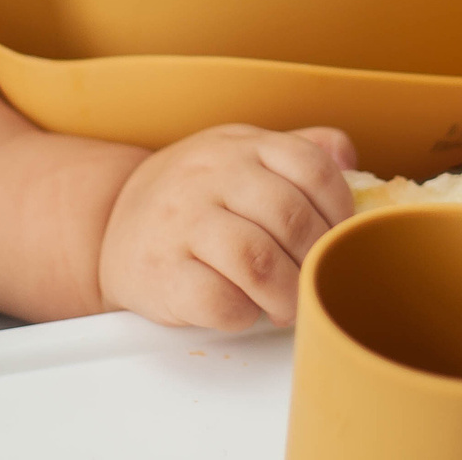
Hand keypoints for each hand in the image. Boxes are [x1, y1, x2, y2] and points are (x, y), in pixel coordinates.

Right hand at [97, 123, 358, 330]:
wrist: (111, 222)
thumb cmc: (193, 196)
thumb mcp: (241, 154)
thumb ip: (297, 152)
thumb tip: (350, 158)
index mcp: (242, 147)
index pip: (312, 167)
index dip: (338, 210)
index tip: (337, 238)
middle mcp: (212, 177)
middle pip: (289, 218)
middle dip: (314, 261)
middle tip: (313, 281)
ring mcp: (183, 223)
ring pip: (258, 261)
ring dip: (285, 294)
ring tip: (285, 305)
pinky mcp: (161, 273)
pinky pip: (218, 300)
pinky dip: (243, 314)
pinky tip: (242, 309)